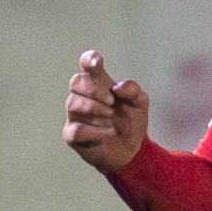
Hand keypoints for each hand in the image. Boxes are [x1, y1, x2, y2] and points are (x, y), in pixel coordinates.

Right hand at [63, 50, 148, 171]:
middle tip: (112, 103)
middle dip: (95, 90)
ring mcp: (74, 115)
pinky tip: (110, 132)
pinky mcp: (72, 134)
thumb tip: (118, 87)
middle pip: (77, 81)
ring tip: (112, 118)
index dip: (89, 60)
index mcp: (98, 84)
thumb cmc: (131, 122)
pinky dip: (96, 131)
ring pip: (74, 104)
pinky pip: (77, 129)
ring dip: (96, 110)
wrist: (132, 150)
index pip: (87, 64)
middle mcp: (82, 96)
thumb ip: (133, 90)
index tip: (97, 62)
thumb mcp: (140, 103)